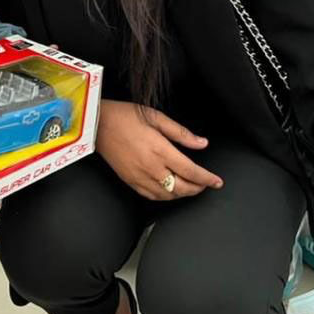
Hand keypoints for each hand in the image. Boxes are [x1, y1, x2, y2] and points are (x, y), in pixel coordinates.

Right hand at [95, 99, 221, 199]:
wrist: (97, 124)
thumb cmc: (124, 116)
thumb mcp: (156, 117)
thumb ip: (181, 133)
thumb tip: (201, 143)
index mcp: (160, 150)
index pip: (191, 171)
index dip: (207, 179)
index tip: (217, 182)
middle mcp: (151, 167)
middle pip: (182, 187)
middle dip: (198, 188)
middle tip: (206, 185)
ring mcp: (139, 177)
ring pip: (167, 195)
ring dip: (183, 194)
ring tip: (190, 187)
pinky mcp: (129, 180)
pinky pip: (151, 196)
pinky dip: (165, 197)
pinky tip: (169, 191)